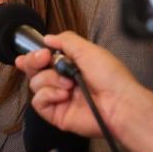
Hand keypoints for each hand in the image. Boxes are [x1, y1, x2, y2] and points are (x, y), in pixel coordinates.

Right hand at [15, 31, 138, 137]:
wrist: (118, 102)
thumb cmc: (110, 77)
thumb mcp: (88, 50)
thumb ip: (65, 40)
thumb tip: (47, 38)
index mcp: (70, 65)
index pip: (44, 59)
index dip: (34, 55)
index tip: (39, 52)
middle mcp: (62, 81)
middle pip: (34, 70)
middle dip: (34, 62)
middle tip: (44, 59)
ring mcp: (58, 98)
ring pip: (35, 84)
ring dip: (50, 79)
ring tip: (69, 83)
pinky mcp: (56, 113)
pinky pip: (38, 102)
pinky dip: (48, 95)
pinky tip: (63, 95)